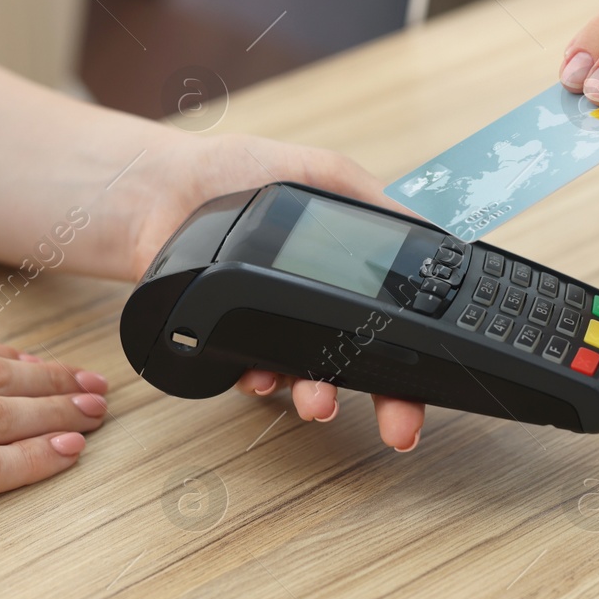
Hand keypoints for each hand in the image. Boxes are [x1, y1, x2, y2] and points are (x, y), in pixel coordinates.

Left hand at [108, 130, 424, 451]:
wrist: (163, 189)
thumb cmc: (239, 172)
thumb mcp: (325, 172)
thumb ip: (375, 201)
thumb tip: (435, 230)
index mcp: (346, 279)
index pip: (392, 328)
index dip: (413, 364)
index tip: (428, 388)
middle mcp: (314, 312)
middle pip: (362, 371)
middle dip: (387, 405)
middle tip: (400, 426)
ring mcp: (273, 332)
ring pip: (308, 381)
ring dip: (319, 396)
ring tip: (320, 400)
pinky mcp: (229, 345)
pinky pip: (252, 376)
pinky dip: (261, 382)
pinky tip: (261, 376)